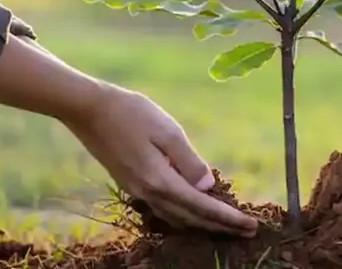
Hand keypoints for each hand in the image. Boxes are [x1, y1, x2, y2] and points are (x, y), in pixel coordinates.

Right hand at [64, 85, 257, 236]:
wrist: (90, 110)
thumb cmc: (131, 113)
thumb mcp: (167, 131)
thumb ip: (189, 161)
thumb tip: (208, 186)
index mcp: (161, 181)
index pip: (203, 207)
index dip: (229, 218)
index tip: (251, 226)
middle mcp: (149, 193)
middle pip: (192, 219)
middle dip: (221, 227)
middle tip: (248, 231)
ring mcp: (138, 192)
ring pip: (177, 218)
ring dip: (203, 224)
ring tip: (226, 225)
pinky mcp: (132, 185)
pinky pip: (164, 210)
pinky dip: (184, 215)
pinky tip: (193, 210)